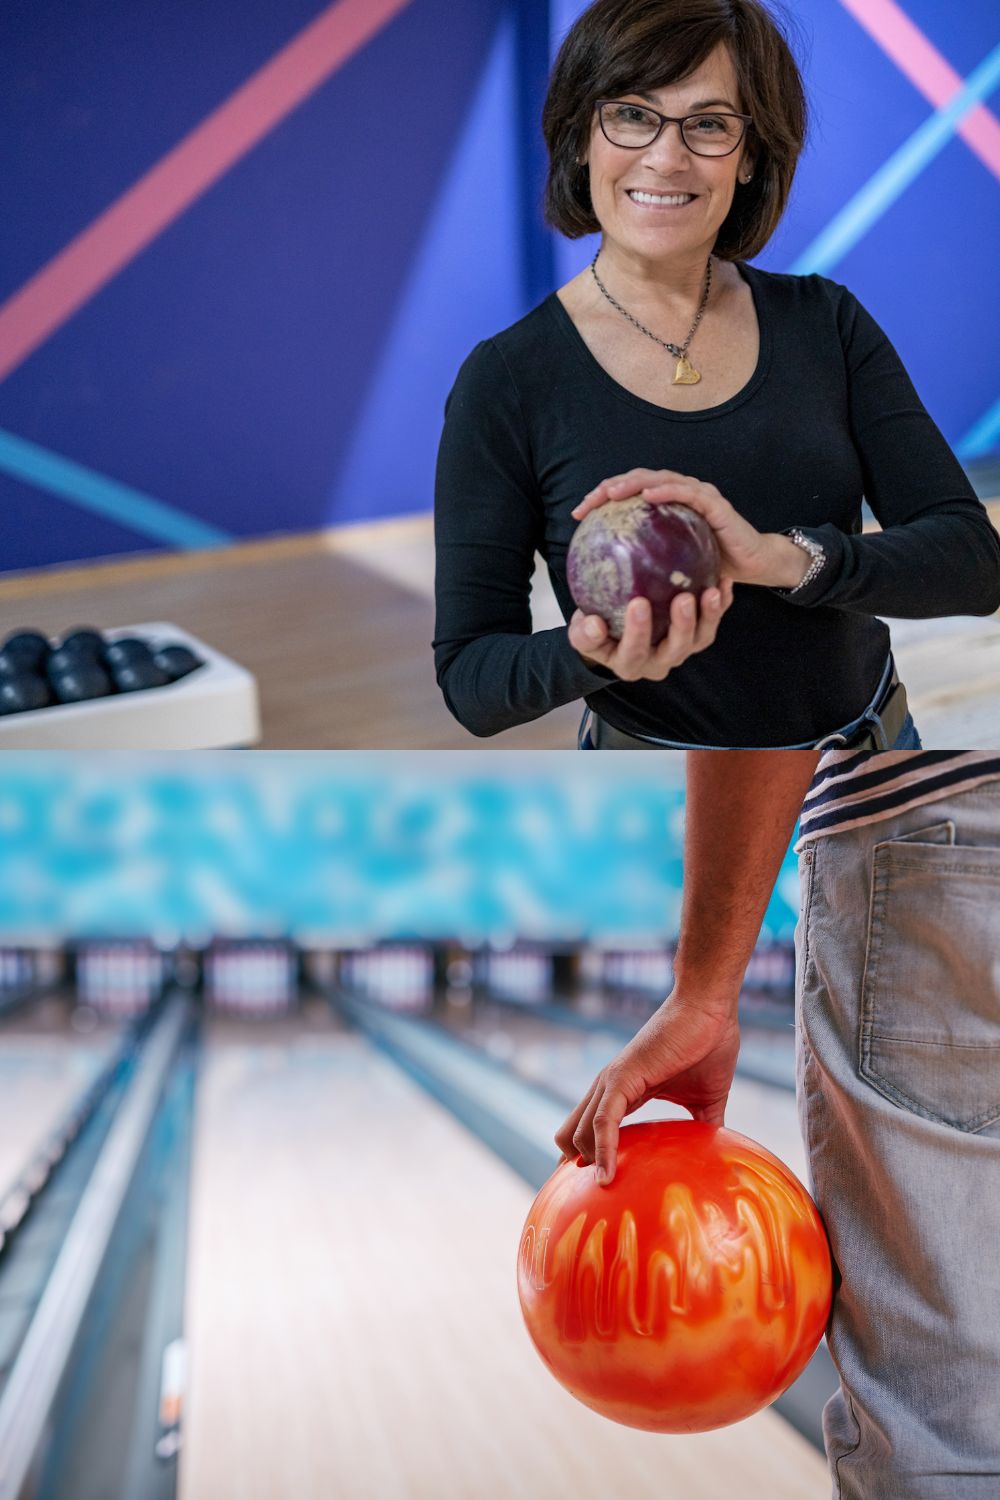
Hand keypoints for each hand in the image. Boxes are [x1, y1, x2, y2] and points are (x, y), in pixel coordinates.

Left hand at [553, 991, 740, 1183]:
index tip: (592, 1193)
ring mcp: (611, 1082)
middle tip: (587, 1203)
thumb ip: (704, 1127)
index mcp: (625, 1092)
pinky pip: (601, 1123)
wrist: (711, 1010)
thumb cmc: (709, 1044)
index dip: (587, 1160)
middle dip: (573, 1169)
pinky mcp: (621, 1078)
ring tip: (597, 1200)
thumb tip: (718, 1158)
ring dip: (586, 1167)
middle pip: (570, 1135)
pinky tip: (607, 1177)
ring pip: (578, 1133)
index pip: (590, 1130)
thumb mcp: (706, 1099)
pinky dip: (602, 1151)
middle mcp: (610, 1088)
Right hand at [568, 581, 732, 681]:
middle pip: (675, 650)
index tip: (638, 603)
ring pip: (699, 640)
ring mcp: (679, 649)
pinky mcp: (695, 635)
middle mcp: (658, 661)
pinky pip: (712, 621)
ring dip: (708, 617)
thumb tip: (594, 624)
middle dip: (681, 626)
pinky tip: (724, 582)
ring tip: (711, 592)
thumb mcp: (581, 632)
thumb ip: (585, 632)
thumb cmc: (596, 629)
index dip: (637, 632)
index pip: (633, 652)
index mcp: (629, 663)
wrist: (611, 633)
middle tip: (684, 598)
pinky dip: (721, 604)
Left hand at [572, 469, 806, 588]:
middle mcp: (681, 493)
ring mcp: (699, 495)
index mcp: (668, 505)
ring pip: (660, 479)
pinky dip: (667, 491)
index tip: (579, 514)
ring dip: (633, 483)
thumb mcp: (671, 567)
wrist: (753, 565)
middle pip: (639, 480)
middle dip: (610, 487)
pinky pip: (687, 494)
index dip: (603, 498)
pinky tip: (648, 497)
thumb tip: (609, 580)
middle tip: (587, 503)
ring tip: (611, 493)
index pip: (631, 494)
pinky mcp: (716, 504)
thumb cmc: (712, 567)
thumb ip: (647, 564)